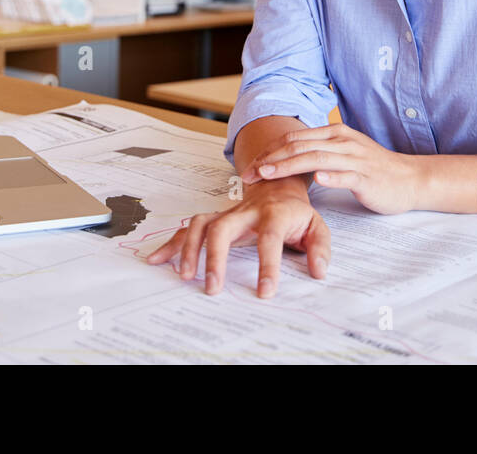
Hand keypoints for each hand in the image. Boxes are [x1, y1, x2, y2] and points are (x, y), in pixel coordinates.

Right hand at [144, 178, 328, 297]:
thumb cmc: (296, 213)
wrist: (279, 185)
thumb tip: (318, 272)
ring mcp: (227, 213)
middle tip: (212, 287)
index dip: (267, 265)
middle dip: (215, 257)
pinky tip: (157, 259)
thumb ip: (320, 249)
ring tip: (185, 275)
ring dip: (189, 249)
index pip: (270, 239)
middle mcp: (246, 212)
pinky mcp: (215, 218)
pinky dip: (172, 243)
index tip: (264, 291)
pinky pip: (189, 228)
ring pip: (201, 224)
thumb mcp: (316, 227)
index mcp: (275, 215)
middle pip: (224, 228)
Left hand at [240, 123, 420, 215]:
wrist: (409, 179)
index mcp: (334, 134)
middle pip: (299, 147)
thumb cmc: (373, 169)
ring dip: (289, 166)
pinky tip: (317, 179)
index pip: (294, 139)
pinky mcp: (367, 177)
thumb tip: (285, 157)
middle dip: (270, 159)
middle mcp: (342, 142)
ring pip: (317, 159)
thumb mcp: (342, 154)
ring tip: (268, 174)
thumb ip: (317, 152)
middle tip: (249, 173)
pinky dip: (331, 176)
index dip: (269, 151)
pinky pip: (347, 175)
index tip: (250, 165)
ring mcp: (355, 159)